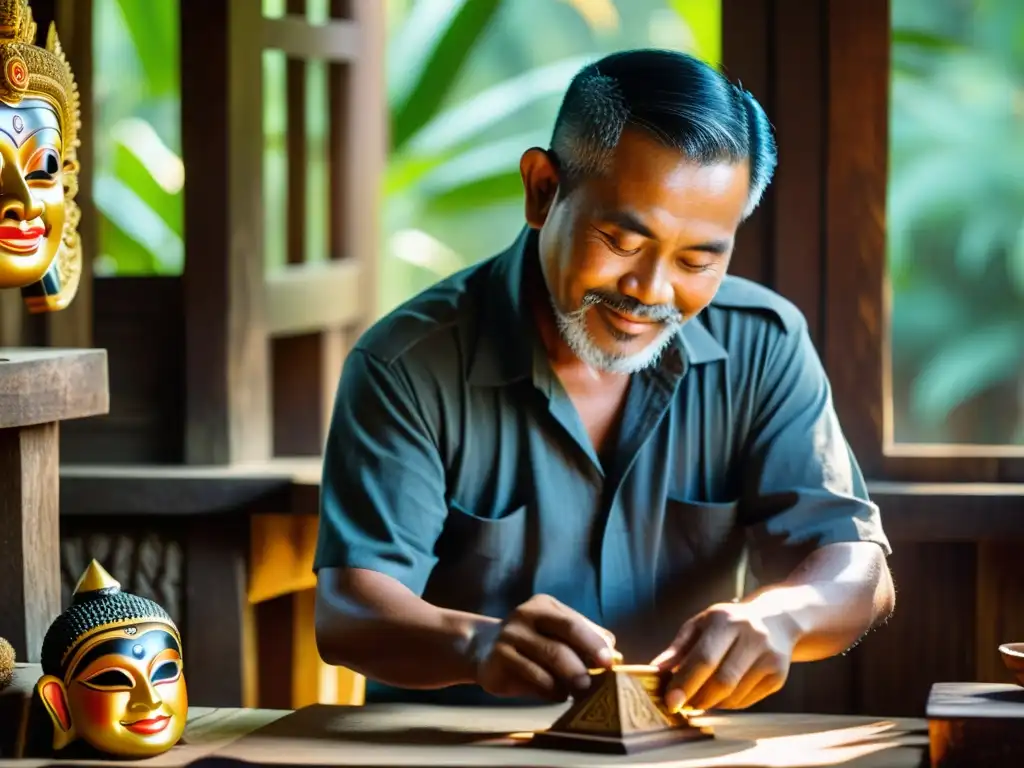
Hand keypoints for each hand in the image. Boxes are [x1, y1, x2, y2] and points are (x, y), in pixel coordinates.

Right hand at [470, 594, 617, 700]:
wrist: (482, 648)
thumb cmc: (531, 642)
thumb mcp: (553, 632)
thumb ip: (582, 638)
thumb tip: (615, 654)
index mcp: (543, 606)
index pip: (573, 623)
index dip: (594, 643)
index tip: (610, 663)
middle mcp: (524, 616)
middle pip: (561, 639)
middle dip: (582, 663)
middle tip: (593, 682)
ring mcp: (509, 637)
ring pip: (547, 662)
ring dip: (568, 681)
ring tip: (578, 691)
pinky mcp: (498, 659)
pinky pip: (532, 678)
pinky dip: (550, 690)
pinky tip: (557, 694)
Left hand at [651, 601, 798, 711]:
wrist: (775, 620)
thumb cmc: (728, 623)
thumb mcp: (700, 625)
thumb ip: (678, 648)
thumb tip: (655, 670)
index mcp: (726, 620)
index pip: (704, 658)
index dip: (685, 682)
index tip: (670, 701)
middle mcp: (752, 637)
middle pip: (722, 681)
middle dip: (698, 699)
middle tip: (684, 705)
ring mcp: (769, 658)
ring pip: (734, 695)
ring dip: (711, 703)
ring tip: (699, 698)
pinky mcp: (778, 676)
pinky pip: (746, 701)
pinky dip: (727, 704)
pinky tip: (720, 695)